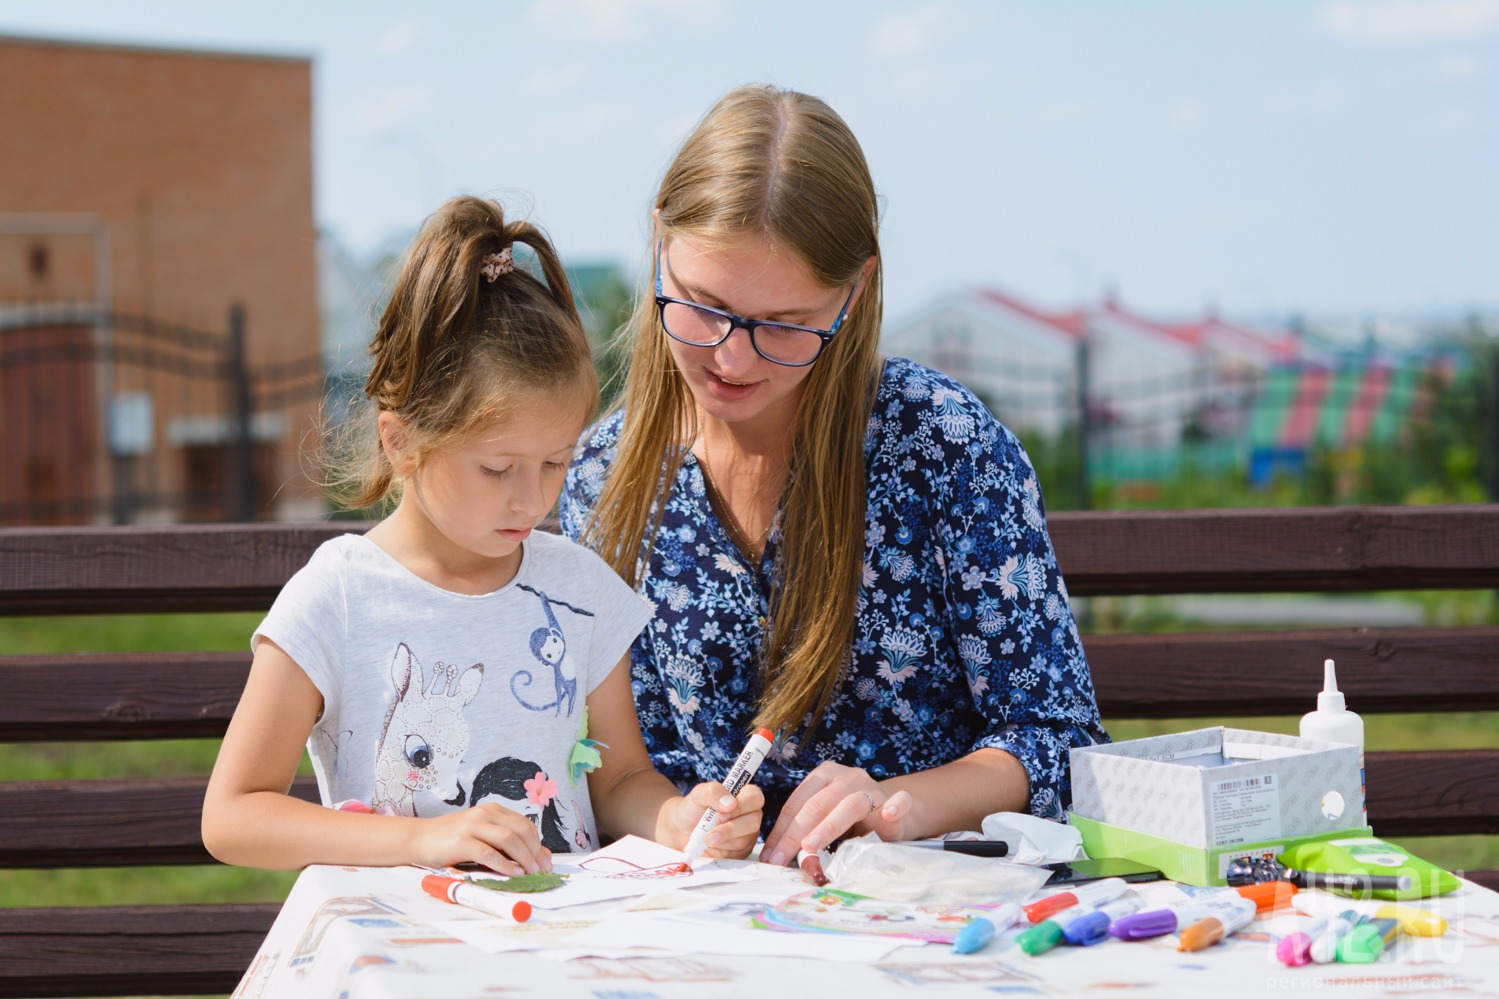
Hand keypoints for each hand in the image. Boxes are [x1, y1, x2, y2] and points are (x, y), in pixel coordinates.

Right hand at [408, 803, 551, 875]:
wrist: (419, 838)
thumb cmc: (451, 840)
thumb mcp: (482, 836)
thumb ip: (506, 844)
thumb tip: (538, 856)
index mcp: (493, 810)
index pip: (524, 824)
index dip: (539, 844)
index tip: (546, 862)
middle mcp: (485, 814)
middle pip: (521, 830)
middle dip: (535, 852)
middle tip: (543, 870)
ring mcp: (472, 826)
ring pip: (508, 839)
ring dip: (524, 857)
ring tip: (532, 873)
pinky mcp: (461, 842)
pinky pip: (489, 853)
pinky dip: (505, 864)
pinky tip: (514, 873)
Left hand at [658, 782, 765, 858]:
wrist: (682, 830)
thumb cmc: (693, 809)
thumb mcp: (699, 794)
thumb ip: (714, 791)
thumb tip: (730, 803)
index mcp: (745, 796)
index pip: (755, 798)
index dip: (741, 806)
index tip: (720, 814)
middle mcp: (750, 815)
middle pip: (753, 822)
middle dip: (729, 829)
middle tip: (709, 834)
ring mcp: (748, 835)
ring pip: (743, 841)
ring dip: (721, 841)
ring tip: (705, 837)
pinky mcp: (741, 852)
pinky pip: (736, 855)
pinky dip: (720, 851)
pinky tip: (709, 846)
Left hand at [759, 761, 913, 867]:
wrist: (891, 811)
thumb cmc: (850, 819)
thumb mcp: (825, 822)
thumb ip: (807, 834)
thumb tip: (779, 859)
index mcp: (824, 776)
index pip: (797, 803)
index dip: (781, 831)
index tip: (770, 857)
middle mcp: (847, 777)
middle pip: (816, 805)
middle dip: (795, 835)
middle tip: (782, 860)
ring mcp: (872, 788)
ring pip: (850, 805)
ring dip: (828, 826)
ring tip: (811, 845)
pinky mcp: (896, 801)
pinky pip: (899, 801)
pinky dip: (896, 806)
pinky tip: (890, 814)